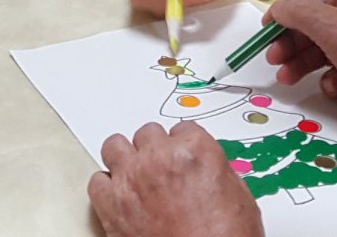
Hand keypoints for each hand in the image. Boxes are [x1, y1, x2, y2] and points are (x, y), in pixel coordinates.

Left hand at [88, 121, 262, 236]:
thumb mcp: (239, 198)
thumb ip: (217, 173)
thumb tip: (209, 172)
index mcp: (194, 150)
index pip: (182, 129)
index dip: (183, 145)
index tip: (182, 156)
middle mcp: (159, 158)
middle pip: (147, 133)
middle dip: (155, 150)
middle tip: (161, 168)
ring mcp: (131, 180)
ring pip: (115, 146)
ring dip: (125, 158)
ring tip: (134, 173)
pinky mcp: (111, 206)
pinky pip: (97, 181)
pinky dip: (106, 187)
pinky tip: (118, 196)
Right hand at [266, 0, 336, 158]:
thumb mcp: (331, 25)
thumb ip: (298, 12)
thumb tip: (278, 10)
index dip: (289, 7)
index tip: (267, 26)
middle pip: (315, 24)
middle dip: (292, 42)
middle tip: (273, 58)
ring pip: (321, 49)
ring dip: (302, 63)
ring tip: (286, 78)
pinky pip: (336, 70)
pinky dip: (328, 79)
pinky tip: (332, 88)